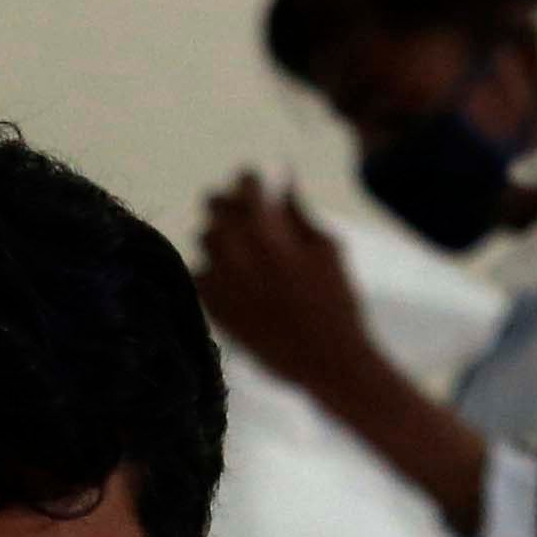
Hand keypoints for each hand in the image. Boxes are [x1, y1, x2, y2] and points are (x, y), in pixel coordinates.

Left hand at [196, 174, 386, 408]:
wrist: (327, 362)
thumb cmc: (336, 301)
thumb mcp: (326, 248)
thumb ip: (297, 211)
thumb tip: (279, 174)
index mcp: (271, 233)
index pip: (245, 186)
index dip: (249, 179)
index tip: (255, 182)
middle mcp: (239, 253)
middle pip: (215, 205)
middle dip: (228, 201)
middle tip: (243, 211)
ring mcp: (222, 282)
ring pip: (204, 237)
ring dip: (219, 233)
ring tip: (242, 247)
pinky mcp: (214, 308)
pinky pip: (199, 272)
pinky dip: (212, 268)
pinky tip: (234, 277)